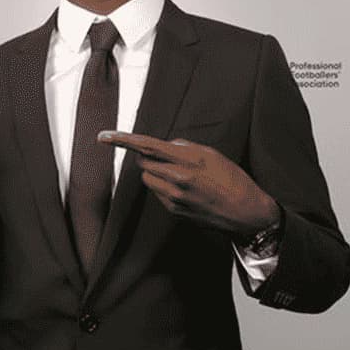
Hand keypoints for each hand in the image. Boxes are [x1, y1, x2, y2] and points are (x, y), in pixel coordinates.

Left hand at [99, 130, 279, 236]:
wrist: (245, 213)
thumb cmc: (233, 180)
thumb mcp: (213, 154)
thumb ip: (185, 147)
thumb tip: (165, 146)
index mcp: (188, 161)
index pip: (147, 146)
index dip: (123, 140)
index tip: (103, 136)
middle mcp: (178, 180)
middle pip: (143, 163)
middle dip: (150, 157)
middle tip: (170, 159)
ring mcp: (174, 198)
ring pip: (147, 178)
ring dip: (155, 173)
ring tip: (180, 175)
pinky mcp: (173, 211)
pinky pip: (157, 193)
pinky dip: (164, 187)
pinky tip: (185, 190)